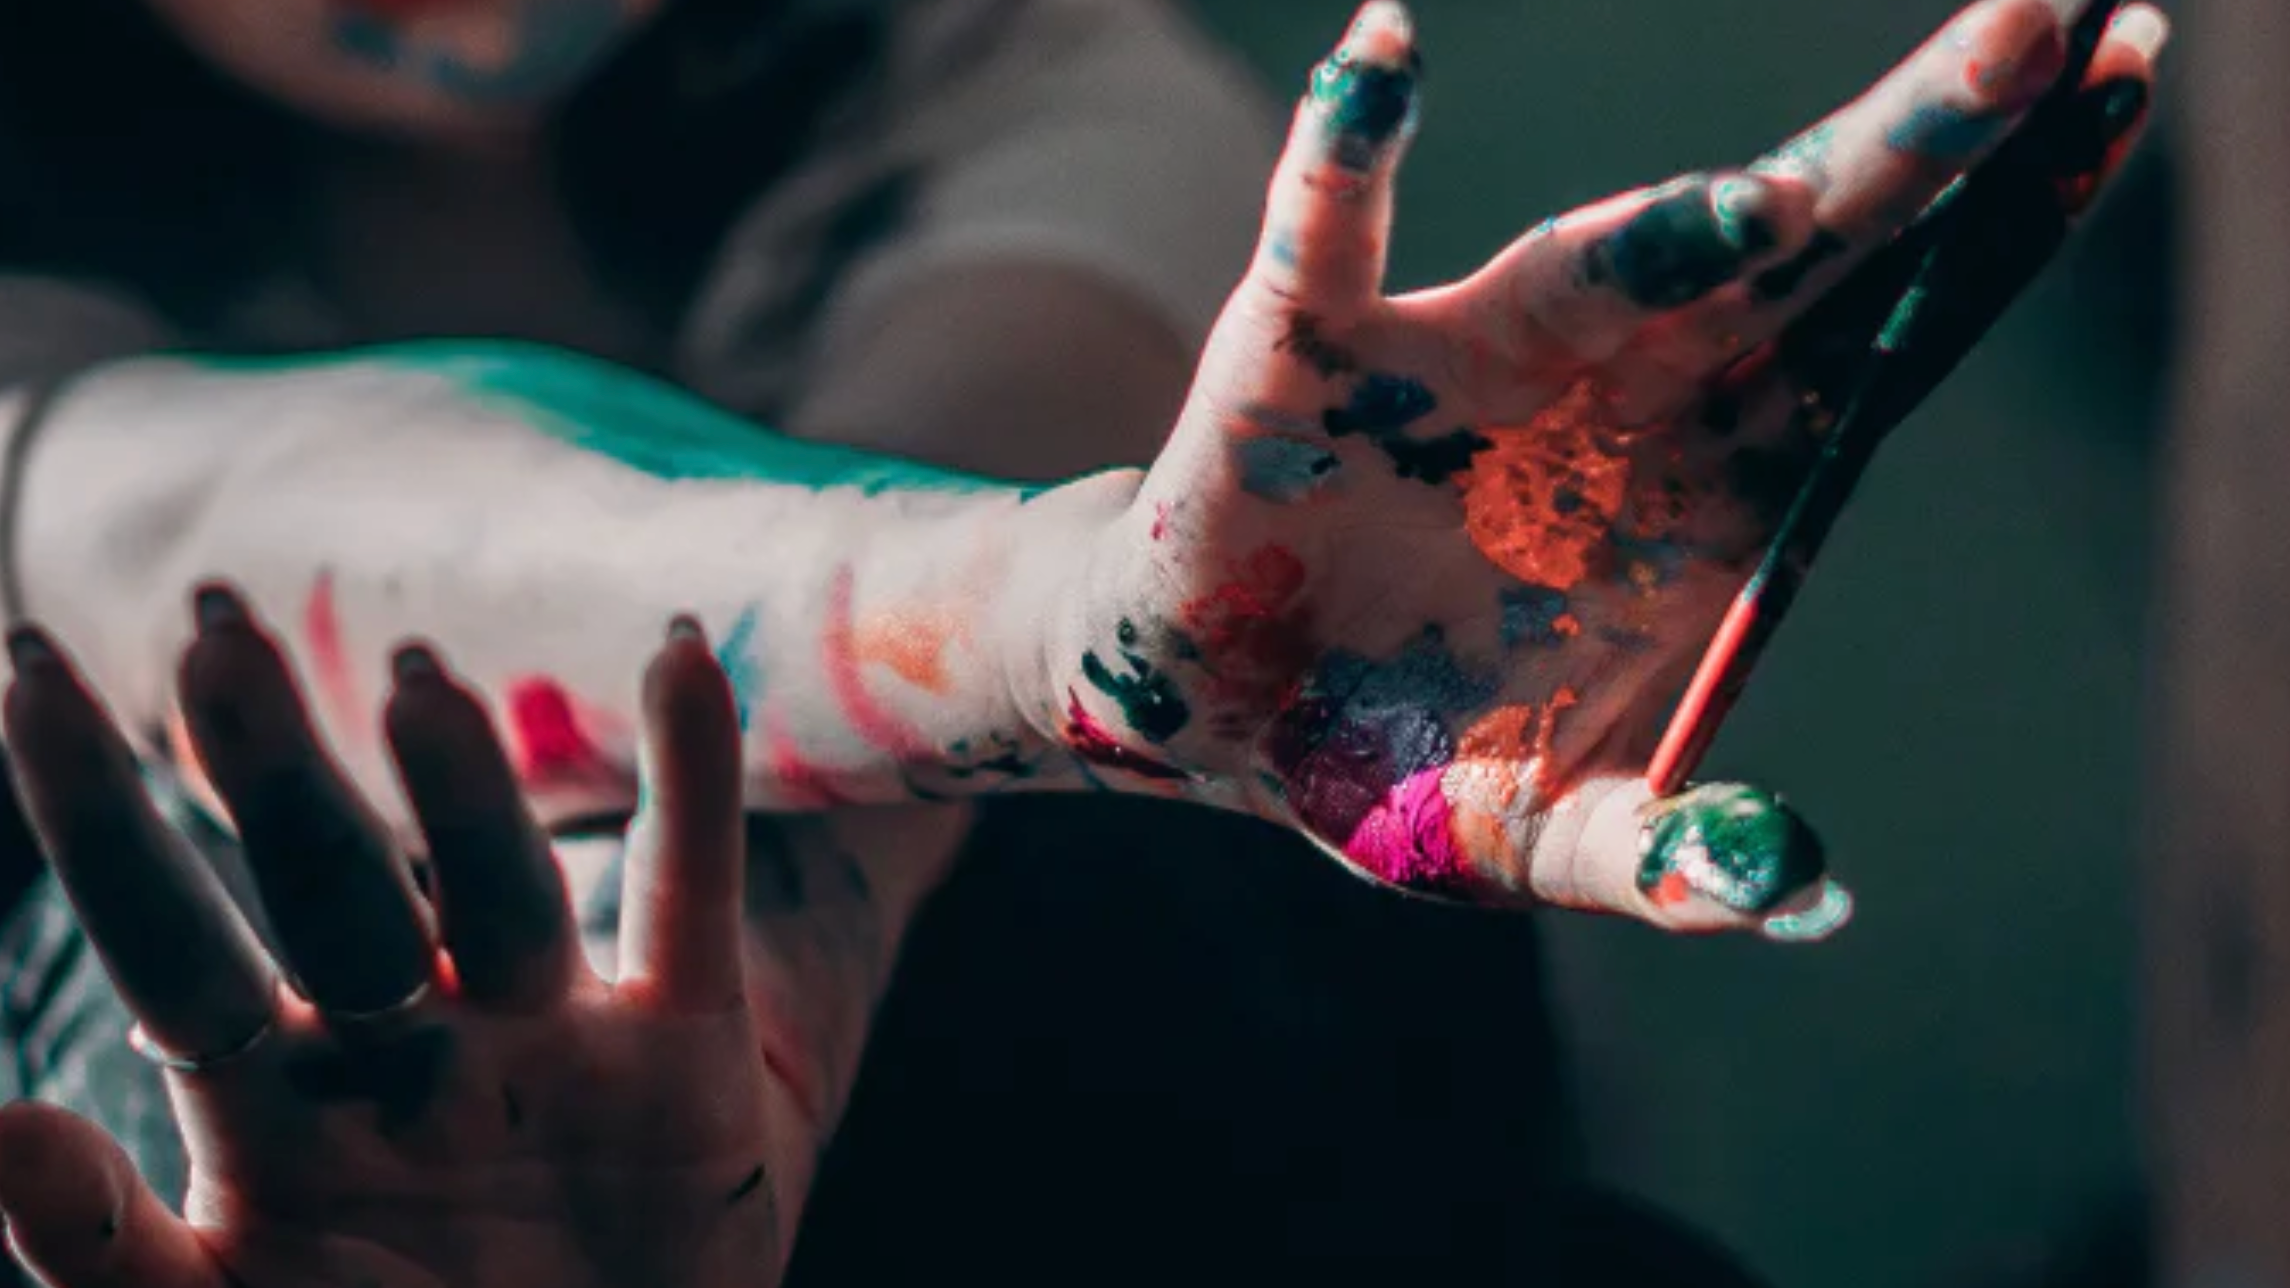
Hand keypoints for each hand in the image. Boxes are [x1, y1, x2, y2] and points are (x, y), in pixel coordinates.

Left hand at [0, 588, 806, 1287]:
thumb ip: (100, 1247)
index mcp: (275, 1108)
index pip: (172, 945)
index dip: (106, 823)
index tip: (25, 676)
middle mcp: (404, 1045)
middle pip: (331, 884)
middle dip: (271, 765)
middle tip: (216, 627)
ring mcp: (545, 1038)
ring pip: (495, 885)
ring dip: (460, 783)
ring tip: (416, 683)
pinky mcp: (680, 1050)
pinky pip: (689, 896)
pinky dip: (695, 776)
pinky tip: (679, 651)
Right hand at [1049, 0, 2163, 934]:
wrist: (1228, 714)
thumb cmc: (1407, 753)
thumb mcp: (1545, 834)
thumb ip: (1667, 861)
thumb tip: (1797, 891)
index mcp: (1716, 476)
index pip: (1895, 329)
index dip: (2009, 215)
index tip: (2127, 74)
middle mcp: (1620, 382)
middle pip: (1798, 251)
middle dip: (1922, 142)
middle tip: (2051, 10)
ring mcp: (1472, 354)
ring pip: (1598, 254)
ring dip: (1681, 219)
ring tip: (1777, 204)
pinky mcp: (1308, 350)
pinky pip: (1327, 234)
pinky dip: (1345, 150)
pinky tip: (1384, 57)